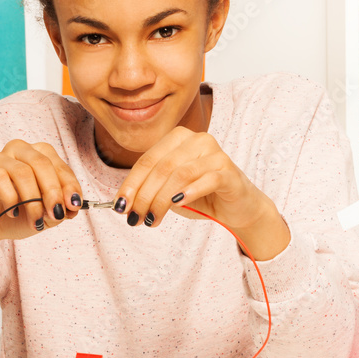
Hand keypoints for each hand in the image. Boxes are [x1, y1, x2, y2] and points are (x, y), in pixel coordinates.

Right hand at [0, 140, 82, 288]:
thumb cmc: (15, 216)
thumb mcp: (44, 215)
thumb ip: (59, 208)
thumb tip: (71, 205)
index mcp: (36, 156)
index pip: (58, 163)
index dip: (69, 184)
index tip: (74, 205)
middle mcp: (17, 151)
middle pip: (41, 162)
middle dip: (53, 191)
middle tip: (56, 214)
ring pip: (22, 172)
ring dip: (32, 201)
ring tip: (35, 220)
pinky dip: (10, 198)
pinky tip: (11, 212)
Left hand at [114, 127, 290, 260]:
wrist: (238, 207)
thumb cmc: (202, 196)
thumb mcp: (170, 192)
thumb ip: (150, 191)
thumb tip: (124, 204)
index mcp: (178, 138)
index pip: (148, 160)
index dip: (131, 184)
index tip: (120, 206)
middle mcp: (197, 140)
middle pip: (162, 167)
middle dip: (144, 195)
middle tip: (135, 218)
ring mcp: (215, 154)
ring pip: (180, 174)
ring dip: (162, 199)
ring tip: (152, 219)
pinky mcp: (229, 171)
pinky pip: (207, 179)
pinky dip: (190, 191)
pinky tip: (178, 203)